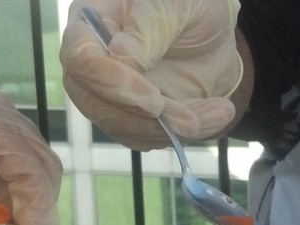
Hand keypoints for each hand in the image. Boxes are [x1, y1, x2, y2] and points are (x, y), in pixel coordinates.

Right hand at [60, 0, 242, 148]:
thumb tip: (120, 57)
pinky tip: (214, 116)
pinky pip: (144, 137)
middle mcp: (91, 60)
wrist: (211, 29)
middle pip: (93, 102)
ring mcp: (107, 91)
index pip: (81, 60)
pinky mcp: (130, 114)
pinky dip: (181, 135)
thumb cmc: (188, 4)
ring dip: (169, 130)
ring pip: (120, 126)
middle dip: (145, 119)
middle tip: (191, 122)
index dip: (114, 85)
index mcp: (91, 21)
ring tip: (218, 112)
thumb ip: (150, 26)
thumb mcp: (176, 5)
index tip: (154, 101)